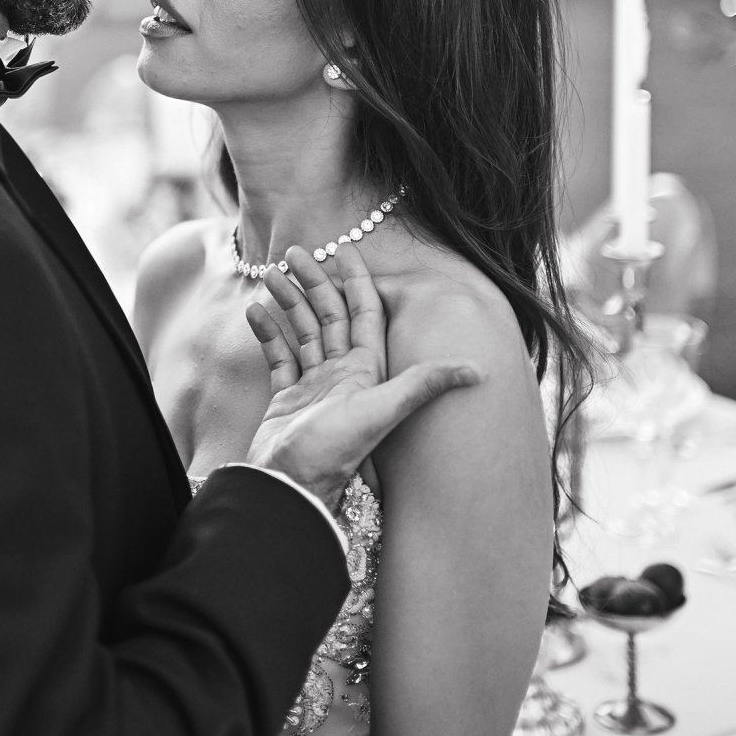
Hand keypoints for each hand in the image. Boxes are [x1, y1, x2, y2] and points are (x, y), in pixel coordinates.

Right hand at [244, 244, 480, 507]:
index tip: (343, 248)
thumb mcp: (383, 412)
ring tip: (268, 274)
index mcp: (366, 371)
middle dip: (313, 280)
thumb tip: (481, 372)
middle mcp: (342, 374)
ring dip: (287, 301)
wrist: (292, 487)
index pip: (363, 312)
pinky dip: (267, 331)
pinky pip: (278, 355)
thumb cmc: (335, 451)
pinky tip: (254, 310)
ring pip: (302, 330)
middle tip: (293, 251)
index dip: (356, 279)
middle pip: (328, 314)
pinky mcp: (286, 398)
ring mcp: (313, 386)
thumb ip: (426, 384)